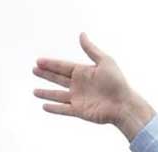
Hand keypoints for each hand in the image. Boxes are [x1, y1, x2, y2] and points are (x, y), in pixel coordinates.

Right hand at [33, 33, 154, 140]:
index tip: (38, 61)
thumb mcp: (105, 62)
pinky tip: (44, 106)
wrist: (124, 105)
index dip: (50, 64)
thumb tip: (82, 34)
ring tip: (34, 91)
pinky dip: (54, 108)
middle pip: (58, 79)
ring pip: (58, 96)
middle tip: (33, 70)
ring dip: (46, 93)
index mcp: (84, 73)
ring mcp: (79, 99)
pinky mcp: (80, 111)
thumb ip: (91, 49)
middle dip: (46, 75)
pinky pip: (63, 109)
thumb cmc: (117, 83)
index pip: (63, 67)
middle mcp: (80, 85)